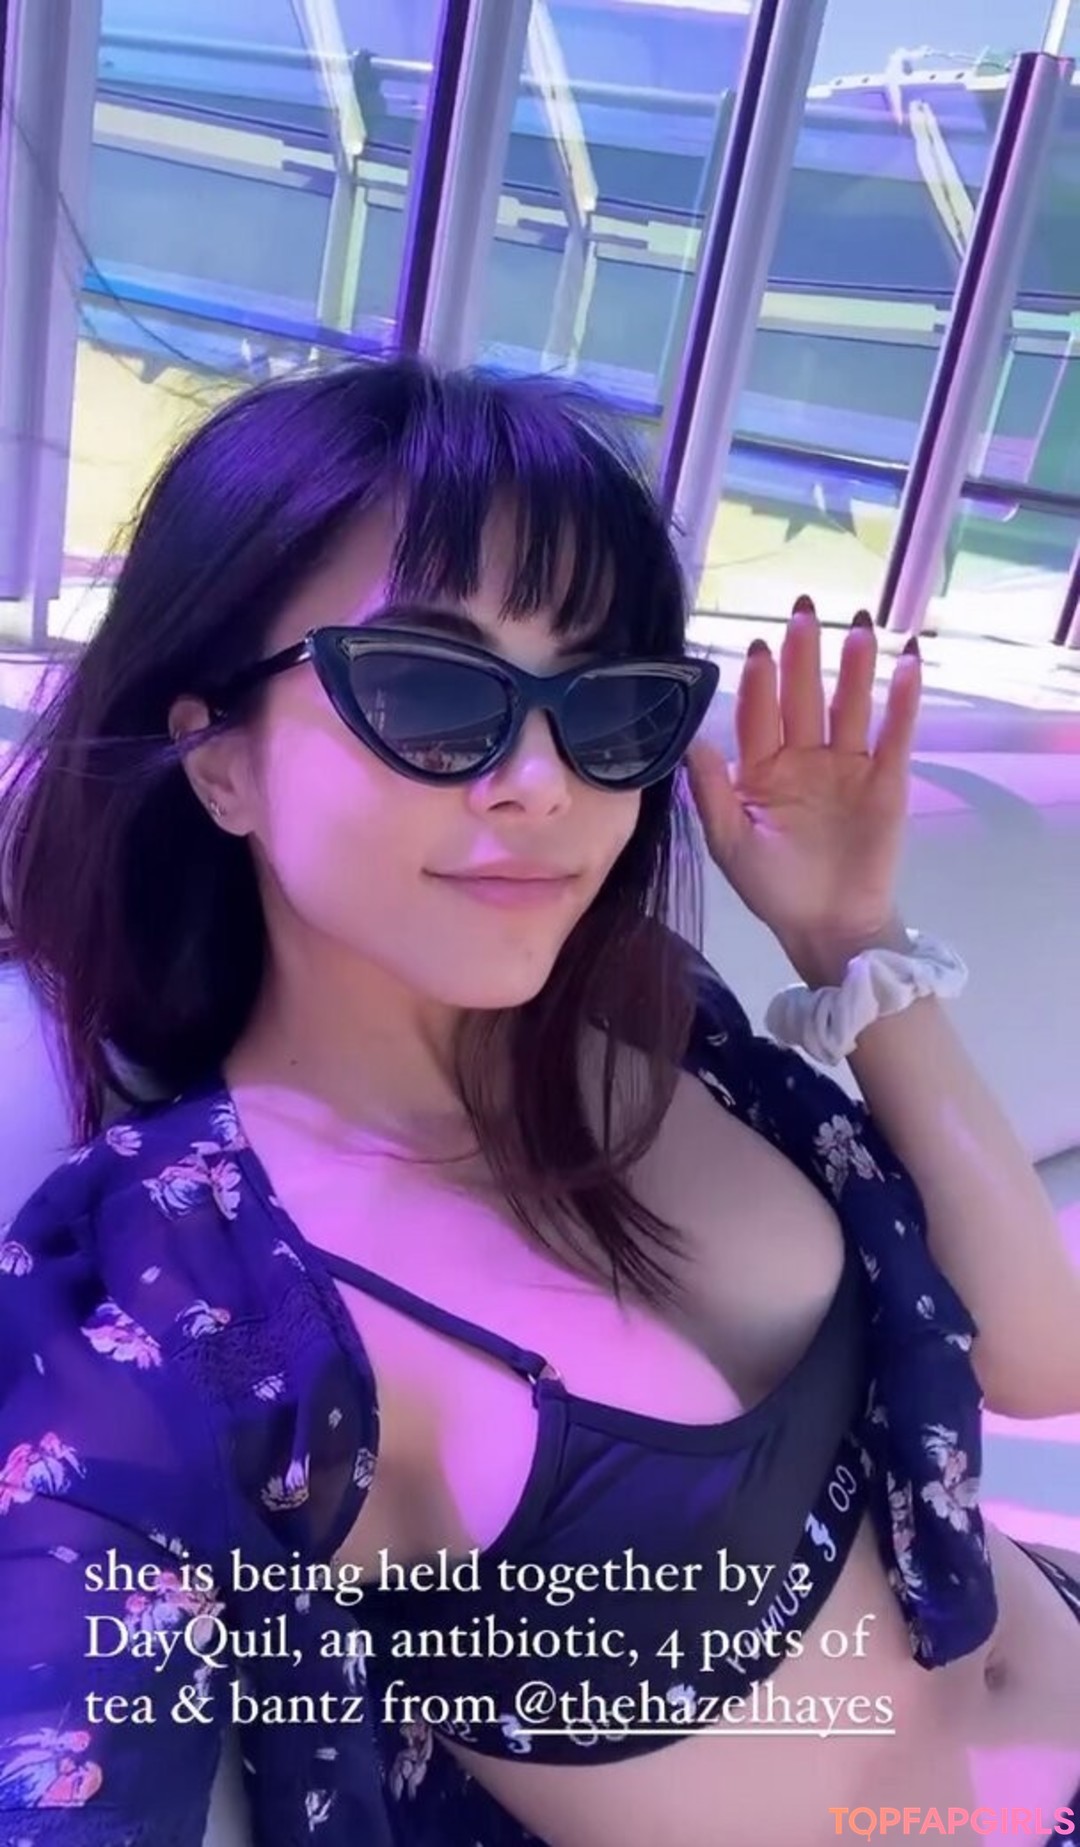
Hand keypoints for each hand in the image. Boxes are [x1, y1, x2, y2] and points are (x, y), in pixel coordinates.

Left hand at [685, 598, 921, 971]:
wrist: (828, 928)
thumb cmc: (773, 888)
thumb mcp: (729, 843)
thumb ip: (711, 791)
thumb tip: (690, 739)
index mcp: (762, 769)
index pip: (759, 715)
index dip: (759, 683)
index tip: (757, 648)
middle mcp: (804, 757)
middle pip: (804, 697)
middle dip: (804, 655)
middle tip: (805, 610)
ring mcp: (847, 766)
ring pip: (850, 706)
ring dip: (855, 666)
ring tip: (860, 625)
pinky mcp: (886, 780)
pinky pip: (895, 733)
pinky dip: (902, 699)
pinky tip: (906, 662)